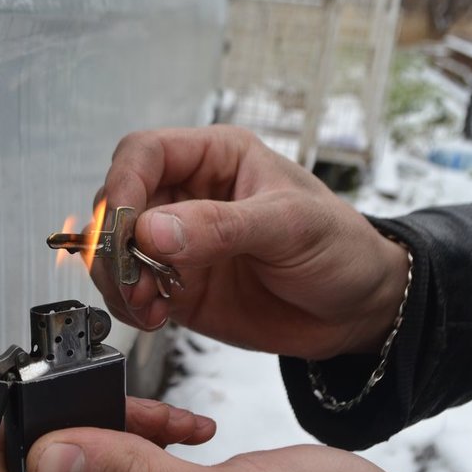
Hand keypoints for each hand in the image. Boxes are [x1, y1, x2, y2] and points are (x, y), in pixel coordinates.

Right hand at [91, 126, 409, 358]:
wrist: (357, 311)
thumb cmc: (340, 248)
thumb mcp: (290, 226)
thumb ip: (221, 225)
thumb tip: (152, 230)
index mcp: (215, 159)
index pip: (144, 153)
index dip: (123, 184)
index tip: (122, 226)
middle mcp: (188, 197)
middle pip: (118, 203)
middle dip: (114, 242)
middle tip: (132, 275)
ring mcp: (178, 245)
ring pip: (115, 251)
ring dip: (118, 280)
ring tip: (147, 304)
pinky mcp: (175, 287)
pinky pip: (131, 292)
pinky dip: (130, 307)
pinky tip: (156, 317)